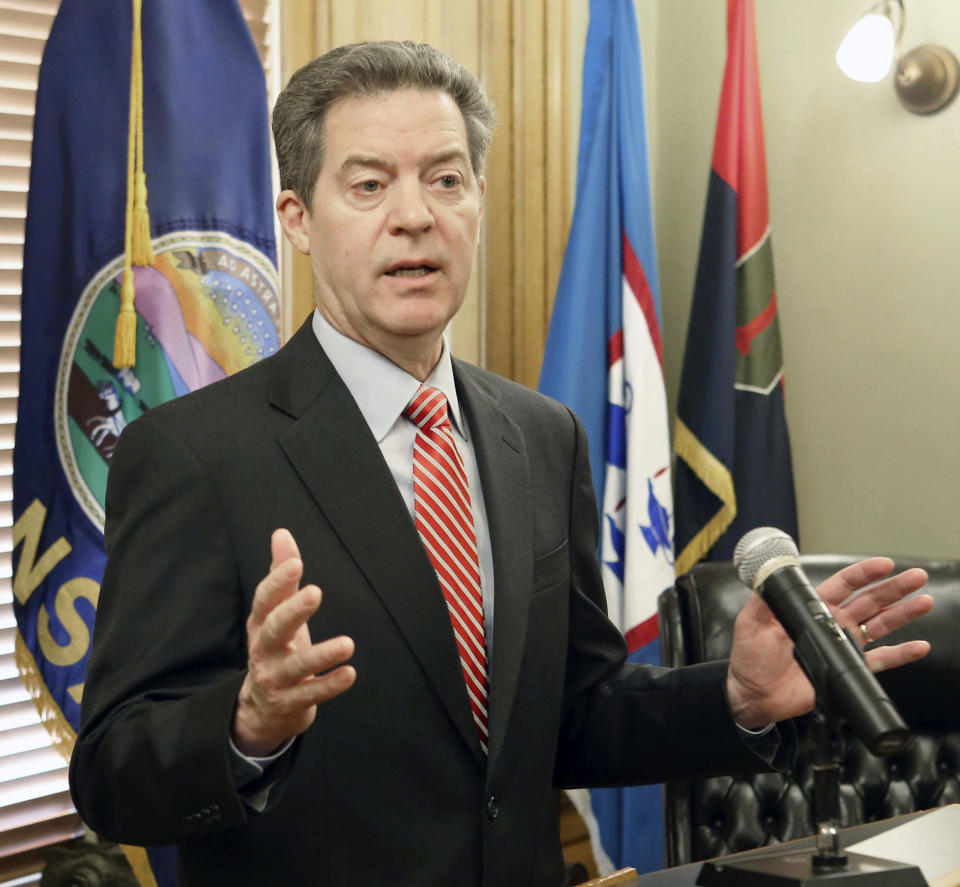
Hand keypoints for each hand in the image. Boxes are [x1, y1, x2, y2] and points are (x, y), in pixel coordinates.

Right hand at [231, 529, 355, 755]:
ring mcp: (275, 679)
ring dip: (322, 654)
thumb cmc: (277, 647)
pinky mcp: (290, 703)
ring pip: (297, 666)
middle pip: (273, 629)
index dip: (278, 581)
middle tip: (315, 592)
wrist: (262, 707)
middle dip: (293, 611)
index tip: (296, 564)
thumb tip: (282, 533)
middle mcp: (263, 650)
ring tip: (348, 643)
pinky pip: (311, 694)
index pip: (265, 599)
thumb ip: (281, 575)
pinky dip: (330, 685)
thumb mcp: (277, 612)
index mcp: (260, 624)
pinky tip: (350, 673)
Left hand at [726, 558, 932, 729]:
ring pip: (879, 625)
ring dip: (902, 614)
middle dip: (893, 588)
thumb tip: (768, 577)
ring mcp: (842, 645)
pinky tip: (919, 646)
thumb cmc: (750, 658)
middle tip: (916, 577)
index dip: (863, 573)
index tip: (883, 564)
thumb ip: (764, 601)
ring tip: (923, 601)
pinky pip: (879, 661)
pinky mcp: (847, 669)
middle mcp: (831, 623)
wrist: (754, 694)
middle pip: (869, 600)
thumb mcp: (752, 623)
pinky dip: (900, 654)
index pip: (843, 584)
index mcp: (811, 609)